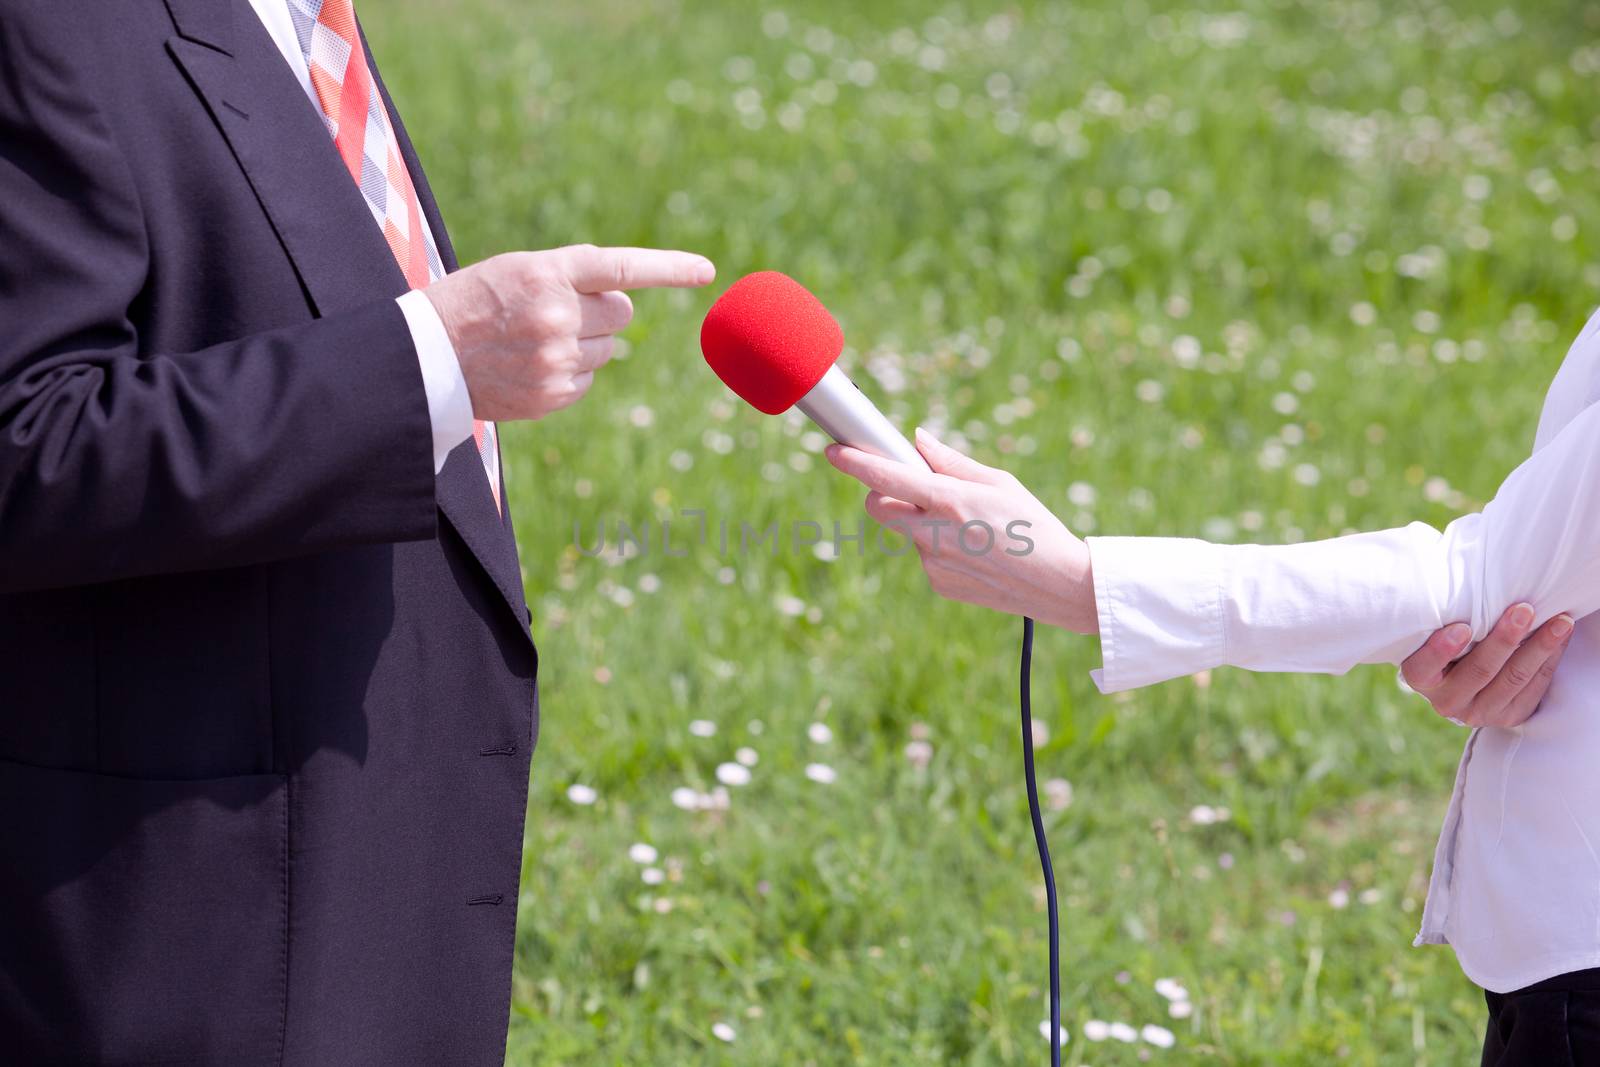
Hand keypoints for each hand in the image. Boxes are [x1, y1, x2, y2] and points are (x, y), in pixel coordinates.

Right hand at [423, 244, 714, 420]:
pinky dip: (569, 375)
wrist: (423, 357)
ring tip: (534, 342)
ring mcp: (557, 359)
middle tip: (561, 313)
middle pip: (622, 314)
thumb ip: (569, 277)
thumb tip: (624, 307)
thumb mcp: (515, 271)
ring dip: (584, 344)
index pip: (621, 267)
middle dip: (603, 313)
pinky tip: (530, 368)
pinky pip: (588, 381)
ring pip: (607, 349)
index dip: (668, 269)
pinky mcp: (553, 394)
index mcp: (546, 273)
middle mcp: (557, 315)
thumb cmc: (472, 304)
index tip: (706, 271)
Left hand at [824, 428, 1097, 632]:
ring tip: (971, 528)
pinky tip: (976, 552)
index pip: (886, 477)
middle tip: (916, 488)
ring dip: (923, 522)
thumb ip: (951, 462)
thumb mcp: (998, 482)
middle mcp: (934, 533)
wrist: (1059, 584)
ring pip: (907, 531)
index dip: (854, 462)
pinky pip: (926, 556)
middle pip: (879, 506)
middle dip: (884, 493)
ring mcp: (933, 563)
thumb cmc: (1034, 524)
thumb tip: (917, 440)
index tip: (833, 450)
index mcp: (949, 500)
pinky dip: (940, 548)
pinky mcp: (939, 584)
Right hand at [1401, 603, 1574, 727]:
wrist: (1464, 677)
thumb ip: (1443, 615)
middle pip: (1479, 670)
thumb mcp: (1434, 630)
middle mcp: (1447, 700)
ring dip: (1540, 647)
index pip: (1423, 667)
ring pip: (1514, 679)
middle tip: (1524, 610)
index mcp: (1421, 678)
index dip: (1441, 650)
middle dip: (1505, 639)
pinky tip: (1560, 637)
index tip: (1462, 628)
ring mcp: (1479, 712)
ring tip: (1559, 622)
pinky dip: (1549, 659)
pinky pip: (1534, 688)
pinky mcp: (1508, 716)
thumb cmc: (1449, 639)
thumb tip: (1464, 578)